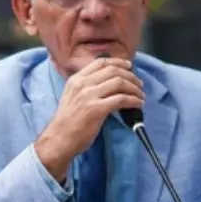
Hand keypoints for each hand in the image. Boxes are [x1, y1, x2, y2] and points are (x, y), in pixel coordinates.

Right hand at [34, 57, 143, 179]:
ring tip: (140, 95)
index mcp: (76, 79)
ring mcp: (89, 96)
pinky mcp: (97, 109)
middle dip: (130, 75)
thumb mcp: (72, 96)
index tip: (129, 66)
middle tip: (139, 84)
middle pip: (113, 71)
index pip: (101, 62)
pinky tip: (138, 104)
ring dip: (134, 88)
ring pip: (119, 83)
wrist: (59, 139)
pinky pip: (121, 99)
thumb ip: (86, 86)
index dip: (118, 62)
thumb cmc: (67, 121)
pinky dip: (133, 100)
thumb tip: (108, 82)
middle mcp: (82, 84)